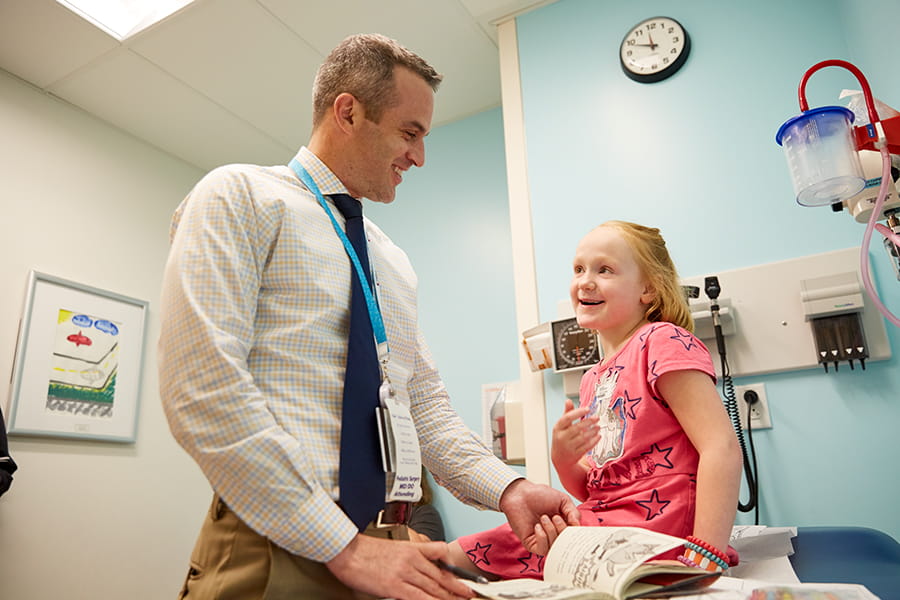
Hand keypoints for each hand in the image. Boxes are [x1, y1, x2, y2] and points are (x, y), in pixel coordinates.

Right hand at [327, 535, 475, 598]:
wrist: (346, 551)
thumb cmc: (365, 551)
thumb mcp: (395, 548)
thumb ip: (412, 556)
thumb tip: (424, 569)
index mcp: (412, 549)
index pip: (441, 558)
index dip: (455, 571)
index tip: (465, 579)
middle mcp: (412, 560)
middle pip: (441, 576)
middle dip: (457, 588)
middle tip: (470, 594)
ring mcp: (404, 573)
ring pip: (433, 587)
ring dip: (448, 597)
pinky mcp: (395, 586)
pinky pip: (418, 597)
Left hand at [499, 479, 580, 555]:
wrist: (520, 494)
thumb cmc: (539, 495)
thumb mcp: (563, 500)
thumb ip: (574, 512)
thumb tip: (577, 526)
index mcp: (564, 526)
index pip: (575, 537)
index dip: (576, 533)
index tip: (573, 523)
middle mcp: (555, 535)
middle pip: (566, 544)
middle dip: (563, 531)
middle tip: (556, 517)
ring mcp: (544, 541)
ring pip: (555, 547)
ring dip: (551, 531)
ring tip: (544, 518)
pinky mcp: (532, 544)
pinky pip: (542, 549)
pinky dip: (542, 537)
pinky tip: (537, 526)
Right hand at [551, 399, 599, 471]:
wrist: (560, 459)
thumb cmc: (562, 438)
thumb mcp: (561, 426)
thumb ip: (566, 414)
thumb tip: (568, 400)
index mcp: (557, 428)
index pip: (567, 418)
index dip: (578, 412)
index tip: (588, 409)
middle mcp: (561, 438)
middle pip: (576, 428)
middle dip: (588, 422)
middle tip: (597, 418)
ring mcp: (568, 447)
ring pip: (583, 438)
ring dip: (593, 431)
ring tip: (598, 427)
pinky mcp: (575, 455)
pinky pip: (587, 447)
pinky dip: (594, 441)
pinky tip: (598, 436)